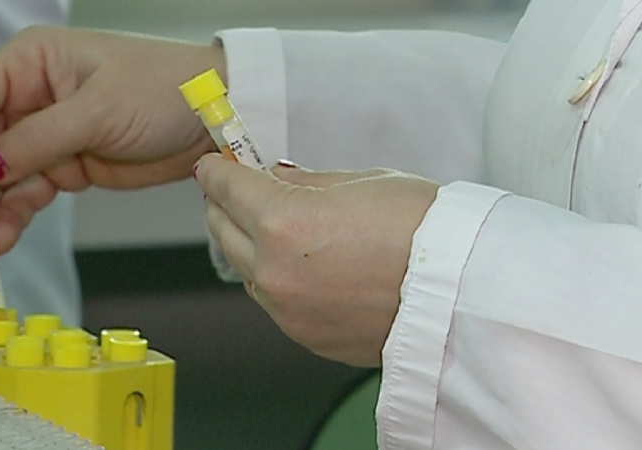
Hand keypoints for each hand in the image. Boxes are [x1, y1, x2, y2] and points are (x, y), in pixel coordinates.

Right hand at [0, 26, 225, 253]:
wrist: (212, 120)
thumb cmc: (162, 91)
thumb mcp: (97, 111)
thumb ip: (37, 141)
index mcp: (32, 63)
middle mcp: (32, 96)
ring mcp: (49, 134)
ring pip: (1, 176)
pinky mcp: (67, 165)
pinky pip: (29, 193)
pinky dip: (13, 216)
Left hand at [195, 155, 438, 366]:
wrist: (465, 290)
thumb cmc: (425, 227)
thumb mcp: (361, 182)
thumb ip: (305, 183)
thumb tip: (275, 178)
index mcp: (283, 223)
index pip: (226, 189)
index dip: (216, 171)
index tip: (213, 164)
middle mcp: (275, 272)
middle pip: (222, 231)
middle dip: (223, 205)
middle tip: (234, 189)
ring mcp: (288, 311)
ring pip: (245, 271)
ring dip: (247, 245)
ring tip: (270, 227)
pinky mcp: (306, 337)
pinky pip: (274, 302)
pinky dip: (275, 279)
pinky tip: (299, 265)